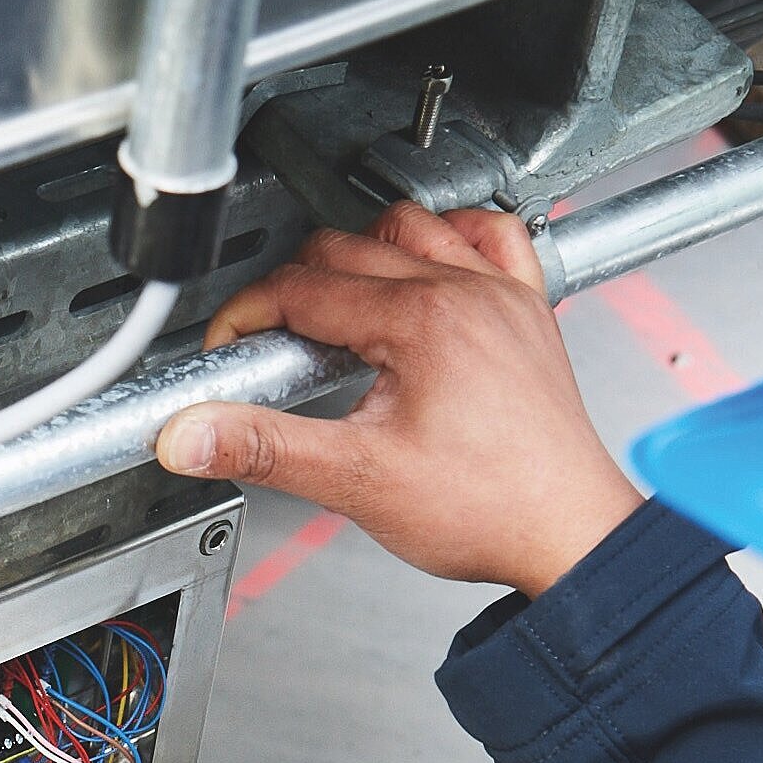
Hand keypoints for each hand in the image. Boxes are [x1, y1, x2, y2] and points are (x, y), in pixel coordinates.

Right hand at [152, 204, 644, 597]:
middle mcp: (467, 290)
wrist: (571, 536)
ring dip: (364, 250)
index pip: (302, 288)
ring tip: (335, 304)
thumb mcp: (358, 482)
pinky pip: (493, 237)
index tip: (229, 347)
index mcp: (422, 319)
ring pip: (414, 226)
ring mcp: (504, 295)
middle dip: (292, 288)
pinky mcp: (529, 313)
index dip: (248, 315)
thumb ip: (265, 447)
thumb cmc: (492, 510)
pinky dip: (452, 238)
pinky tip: (431, 265)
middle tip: (270, 342)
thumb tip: (191, 433)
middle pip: (347, 248)